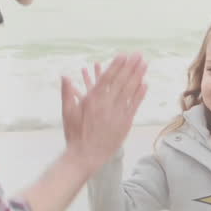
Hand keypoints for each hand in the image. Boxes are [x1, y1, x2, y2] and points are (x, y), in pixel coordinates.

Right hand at [62, 53, 147, 171]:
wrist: (85, 155)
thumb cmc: (74, 134)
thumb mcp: (67, 111)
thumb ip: (67, 92)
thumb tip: (65, 76)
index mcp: (93, 99)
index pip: (107, 78)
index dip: (117, 65)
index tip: (124, 55)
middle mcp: (107, 104)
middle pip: (122, 81)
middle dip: (131, 66)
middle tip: (139, 55)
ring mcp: (117, 113)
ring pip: (130, 91)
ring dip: (138, 76)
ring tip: (144, 64)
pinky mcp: (125, 123)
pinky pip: (134, 105)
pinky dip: (140, 94)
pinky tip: (145, 84)